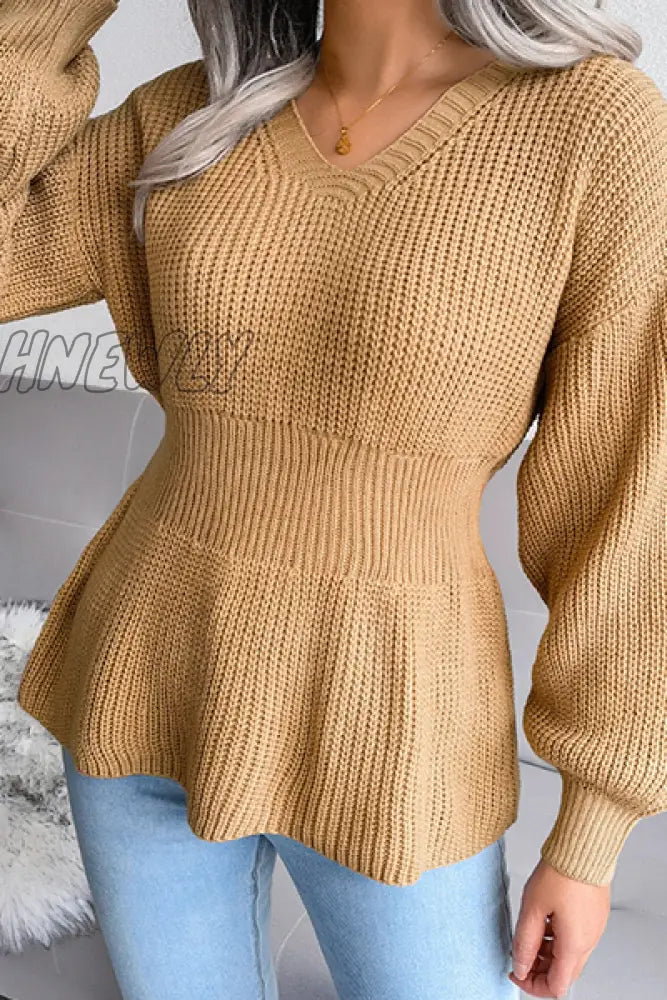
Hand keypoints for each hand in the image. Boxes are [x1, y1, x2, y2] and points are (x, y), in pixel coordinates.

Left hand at [508, 858, 609, 996]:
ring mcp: (594, 929)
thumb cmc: (561, 872)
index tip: (515, 972)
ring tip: (530, 933)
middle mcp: (588, 941)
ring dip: (548, 954)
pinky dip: (558, 939)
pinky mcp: (594, 916)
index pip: (555, 987)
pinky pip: (576, 938)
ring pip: (569, 956)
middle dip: (539, 970)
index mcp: (574, 945)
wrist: (584, 846)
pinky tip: (545, 921)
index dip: (532, 985)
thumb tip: (520, 966)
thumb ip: (525, 942)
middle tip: (521, 955)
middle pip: (564, 974)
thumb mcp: (532, 909)